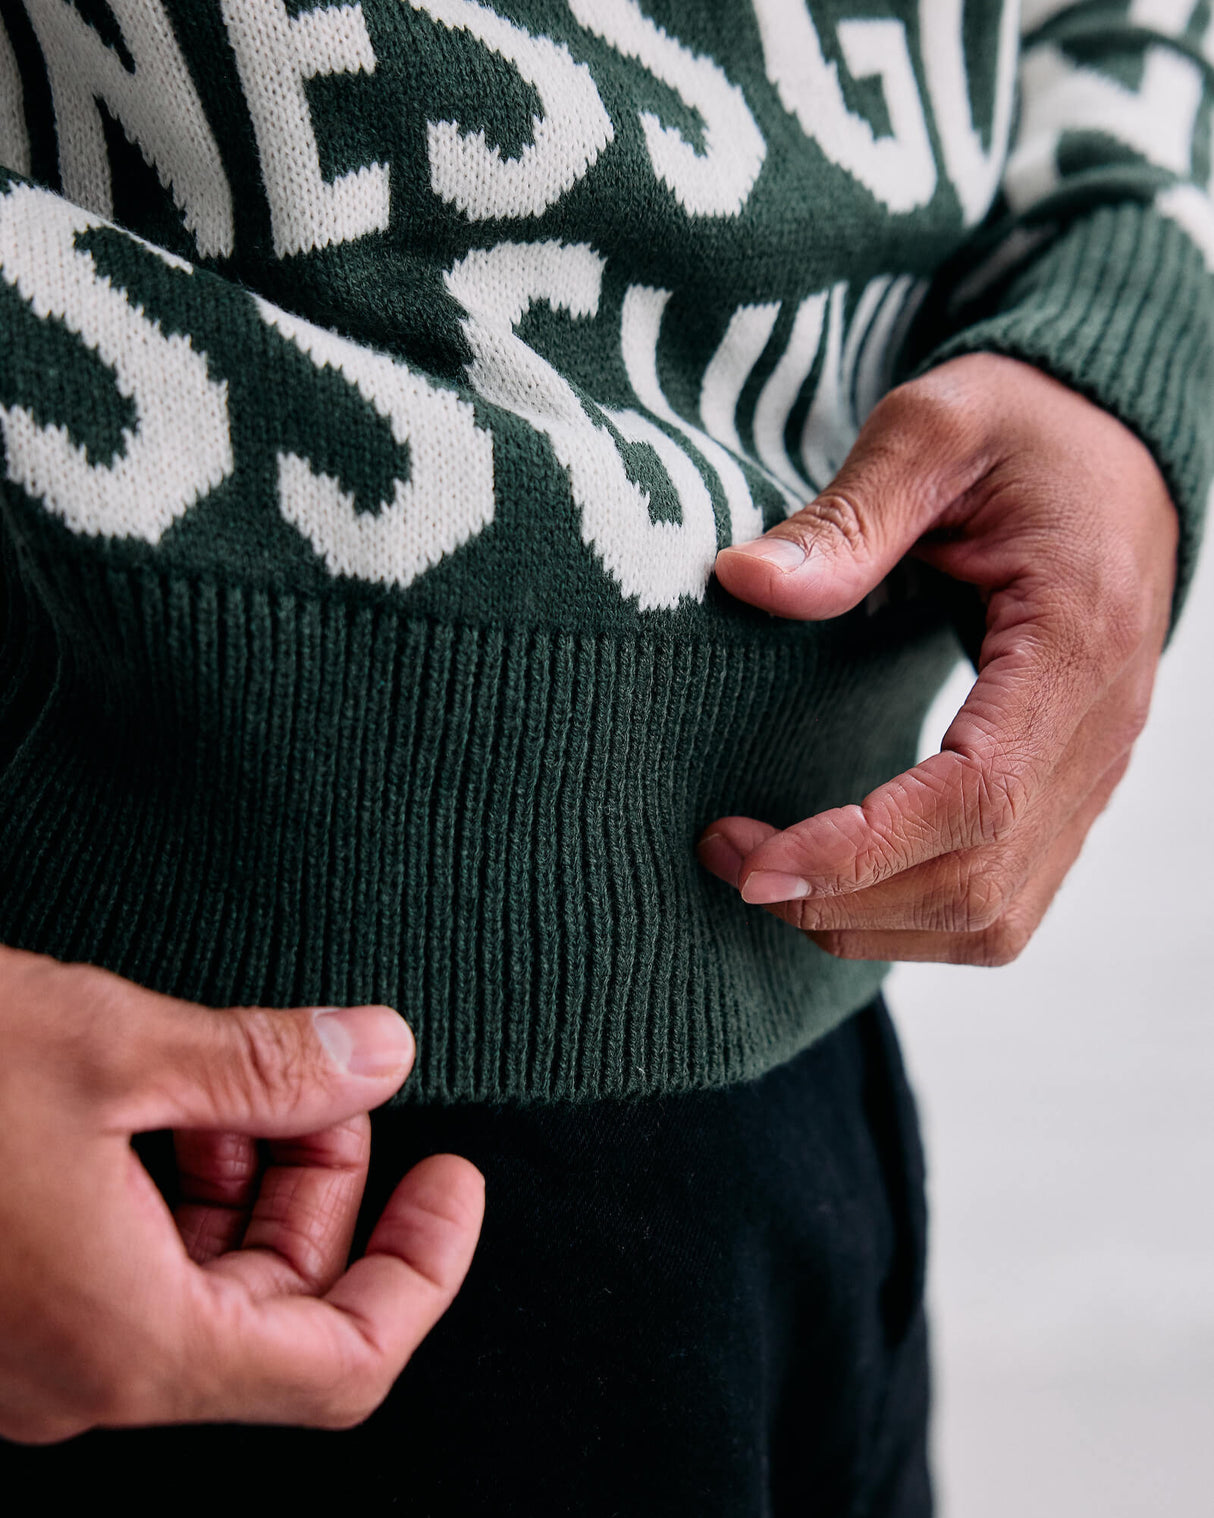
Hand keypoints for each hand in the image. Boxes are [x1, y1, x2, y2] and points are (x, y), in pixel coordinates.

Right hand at [0, 945, 483, 1442]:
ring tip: (243, 1075)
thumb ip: (267, 1065)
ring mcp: (35, 1354)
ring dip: (249, 1177)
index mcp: (132, 1344)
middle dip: (326, 1185)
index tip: (452, 1183)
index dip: (425, 1268)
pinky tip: (175, 1104)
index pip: (346, 1363)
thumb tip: (381, 1054)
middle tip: (335, 1081)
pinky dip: (173, 1191)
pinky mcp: (6, 1309)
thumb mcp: (112, 1051)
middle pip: (279, 1310)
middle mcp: (83, 1378)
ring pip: (202, 1287)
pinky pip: (128, 1275)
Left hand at [697, 354, 1177, 965]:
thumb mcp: (935, 430)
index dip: (863, 850)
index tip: (753, 862)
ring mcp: (1093, 772)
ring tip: (769, 875)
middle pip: (979, 884)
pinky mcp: (1069, 789)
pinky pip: (1004, 899)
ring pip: (993, 918)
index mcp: (1075, 643)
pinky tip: (840, 878)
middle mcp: (1098, 731)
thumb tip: (744, 583)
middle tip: (729, 857)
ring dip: (870, 922)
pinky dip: (913, 917)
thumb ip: (848, 513)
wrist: (1114, 450)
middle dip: (840, 898)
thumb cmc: (1024, 432)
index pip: (978, 799)